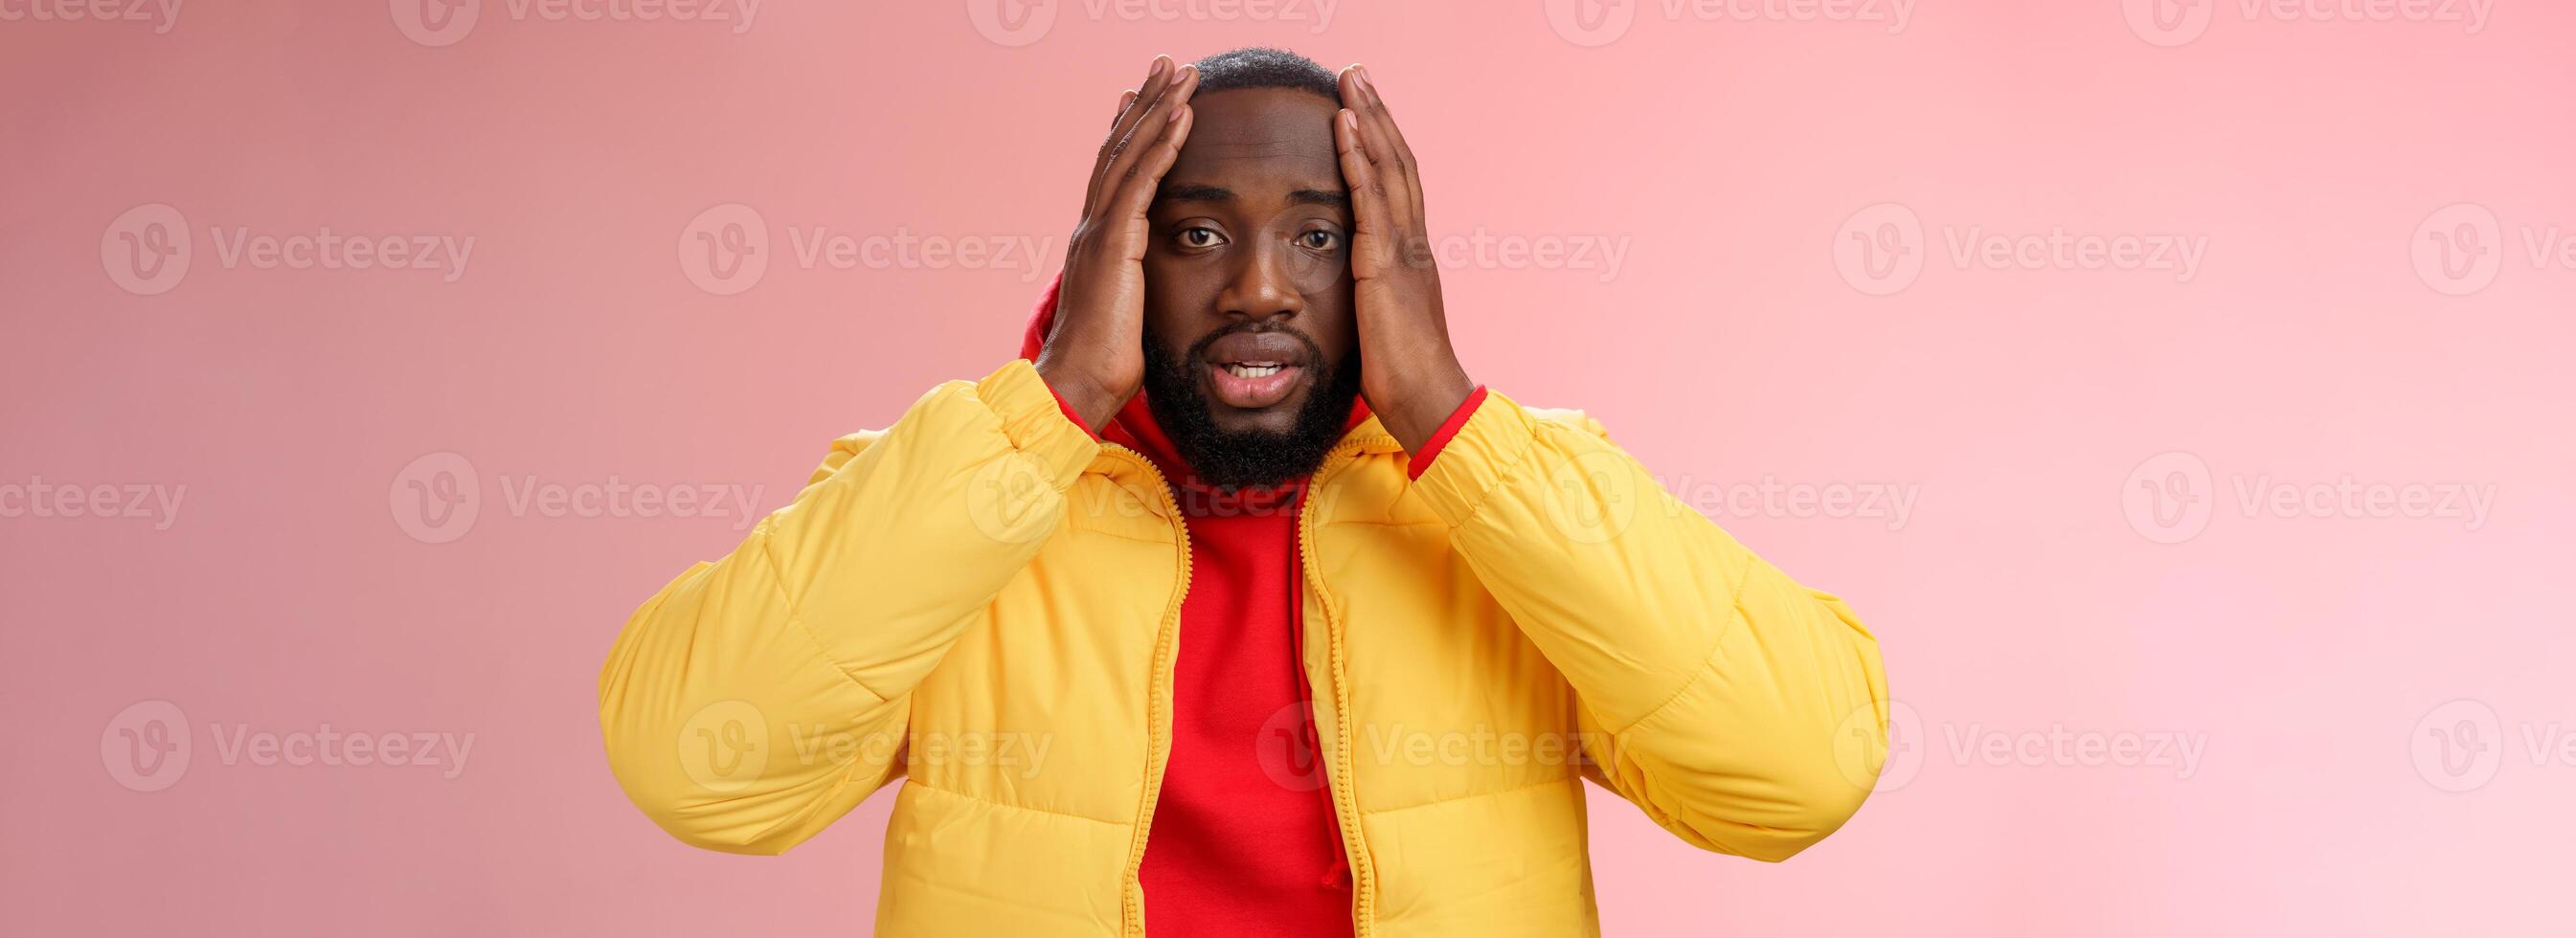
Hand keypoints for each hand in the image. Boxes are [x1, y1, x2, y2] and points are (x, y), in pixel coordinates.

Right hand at [1035, 56, 1200, 430]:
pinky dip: (1162, 144)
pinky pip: (1141, 181)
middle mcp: (1092, 227)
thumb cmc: (1104, 365)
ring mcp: (1099, 232)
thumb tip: (1146, 292)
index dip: (1131, 132)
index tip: (1147, 98)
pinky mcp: (1112, 243)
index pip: (1115, 174)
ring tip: (1183, 73)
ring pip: (1129, 154)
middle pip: (1119, 149)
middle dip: (1146, 103)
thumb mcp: (1125, 315)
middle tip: (1168, 65)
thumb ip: (1134, 291)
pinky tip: (1182, 116)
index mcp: (1096, 243)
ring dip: (1158, 109)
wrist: (1077, 385)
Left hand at [1333, 65, 1474, 453]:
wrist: (1427, 402)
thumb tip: (1354, 290)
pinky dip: (1358, 158)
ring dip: (1368, 120)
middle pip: (1399, 161)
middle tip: (1356, 74)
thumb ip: (1371, 297)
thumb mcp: (1382, 324)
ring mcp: (1404, 250)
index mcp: (1412, 256)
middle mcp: (1414, 243)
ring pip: (1389, 168)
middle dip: (1376, 115)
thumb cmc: (1402, 377)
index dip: (1381, 144)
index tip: (1361, 109)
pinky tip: (1343, 127)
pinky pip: (1372, 199)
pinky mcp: (1387, 264)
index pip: (1399, 184)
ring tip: (1349, 81)